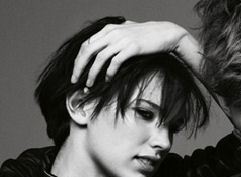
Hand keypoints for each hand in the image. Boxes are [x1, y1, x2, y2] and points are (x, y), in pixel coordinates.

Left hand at [72, 21, 196, 86]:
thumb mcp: (126, 32)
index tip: (76, 71)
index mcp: (108, 29)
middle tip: (75, 80)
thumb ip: (114, 36)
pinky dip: (109, 72)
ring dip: (92, 73)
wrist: (165, 33)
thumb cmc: (147, 36)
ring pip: (99, 58)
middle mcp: (112, 33)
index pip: (86, 44)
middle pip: (89, 50)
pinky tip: (108, 80)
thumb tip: (103, 45)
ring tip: (89, 84)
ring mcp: (122, 40)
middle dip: (80, 66)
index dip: (78, 59)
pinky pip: (115, 62)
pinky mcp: (132, 48)